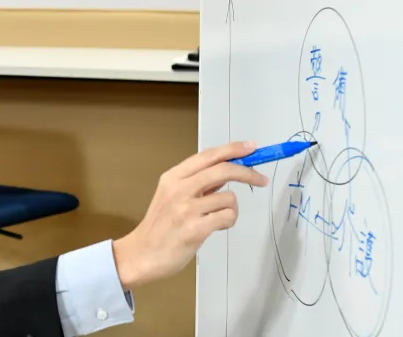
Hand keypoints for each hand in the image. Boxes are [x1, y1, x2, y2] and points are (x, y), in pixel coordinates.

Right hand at [111, 141, 268, 289]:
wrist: (142, 254)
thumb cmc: (160, 227)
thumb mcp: (172, 196)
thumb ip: (198, 183)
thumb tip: (227, 171)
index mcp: (173, 177)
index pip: (208, 156)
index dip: (233, 149)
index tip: (251, 147)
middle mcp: (179, 189)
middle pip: (223, 170)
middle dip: (247, 173)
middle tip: (261, 179)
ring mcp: (186, 209)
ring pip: (229, 197)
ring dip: (232, 209)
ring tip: (218, 219)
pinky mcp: (195, 229)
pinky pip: (227, 217)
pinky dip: (228, 222)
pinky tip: (215, 228)